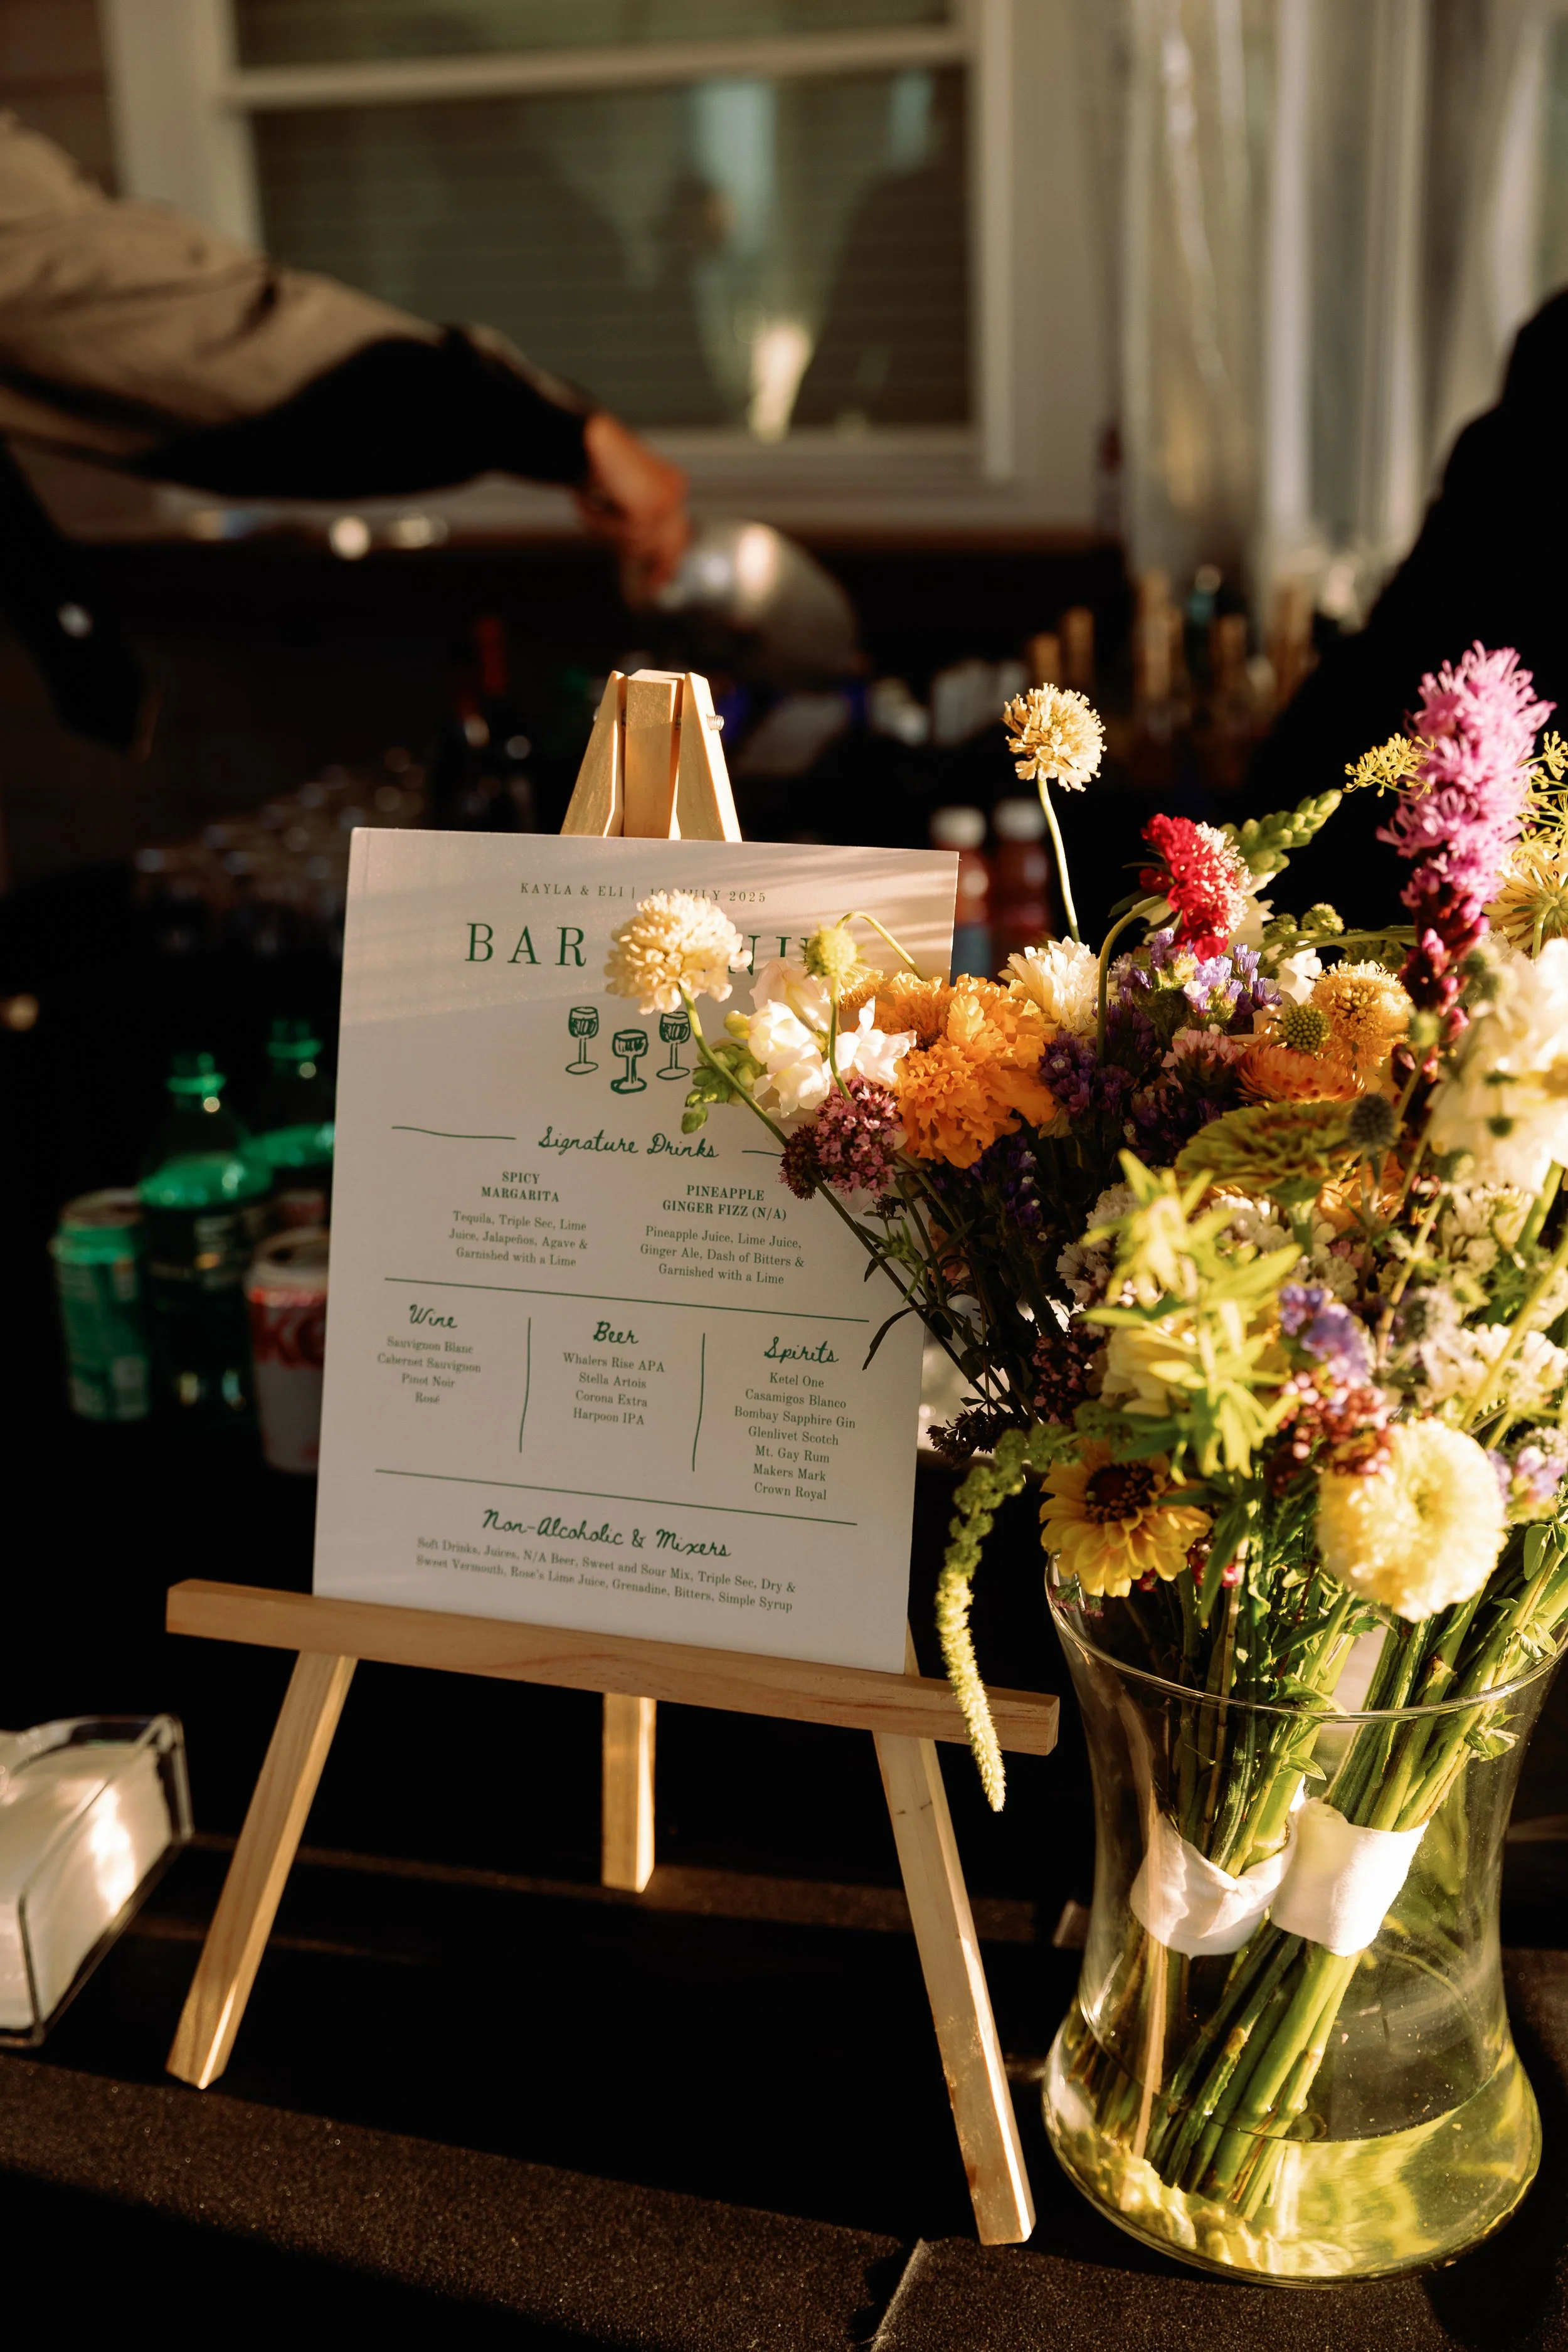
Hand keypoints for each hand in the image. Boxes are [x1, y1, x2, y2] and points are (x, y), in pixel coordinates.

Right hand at [576, 411, 689, 593]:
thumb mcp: (620, 492)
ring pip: (639, 543)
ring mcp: (664, 501)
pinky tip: (587, 500)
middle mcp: (674, 491)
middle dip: (659, 565)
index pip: (677, 531)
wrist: (585, 438)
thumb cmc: (593, 458)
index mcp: (672, 484)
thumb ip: (633, 515)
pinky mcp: (647, 510)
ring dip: (607, 530)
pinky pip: (623, 535)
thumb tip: (643, 553)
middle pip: (668, 545)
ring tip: (590, 503)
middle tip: (653, 585)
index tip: (660, 583)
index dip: (670, 560)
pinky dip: (599, 522)